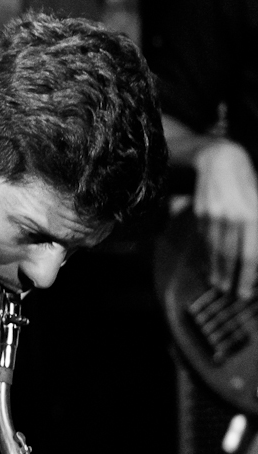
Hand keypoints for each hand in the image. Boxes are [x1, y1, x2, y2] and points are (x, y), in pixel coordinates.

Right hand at [193, 139, 257, 298]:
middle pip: (231, 256)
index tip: (245, 292)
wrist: (221, 159)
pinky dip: (206, 255)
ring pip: (215, 250)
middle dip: (231, 278)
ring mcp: (215, 215)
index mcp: (252, 216)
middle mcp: (234, 217)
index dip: (248, 276)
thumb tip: (255, 257)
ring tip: (218, 283)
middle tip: (231, 293)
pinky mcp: (201, 213)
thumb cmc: (246, 182)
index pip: (251, 254)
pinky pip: (204, 240)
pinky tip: (208, 265)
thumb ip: (255, 229)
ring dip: (216, 270)